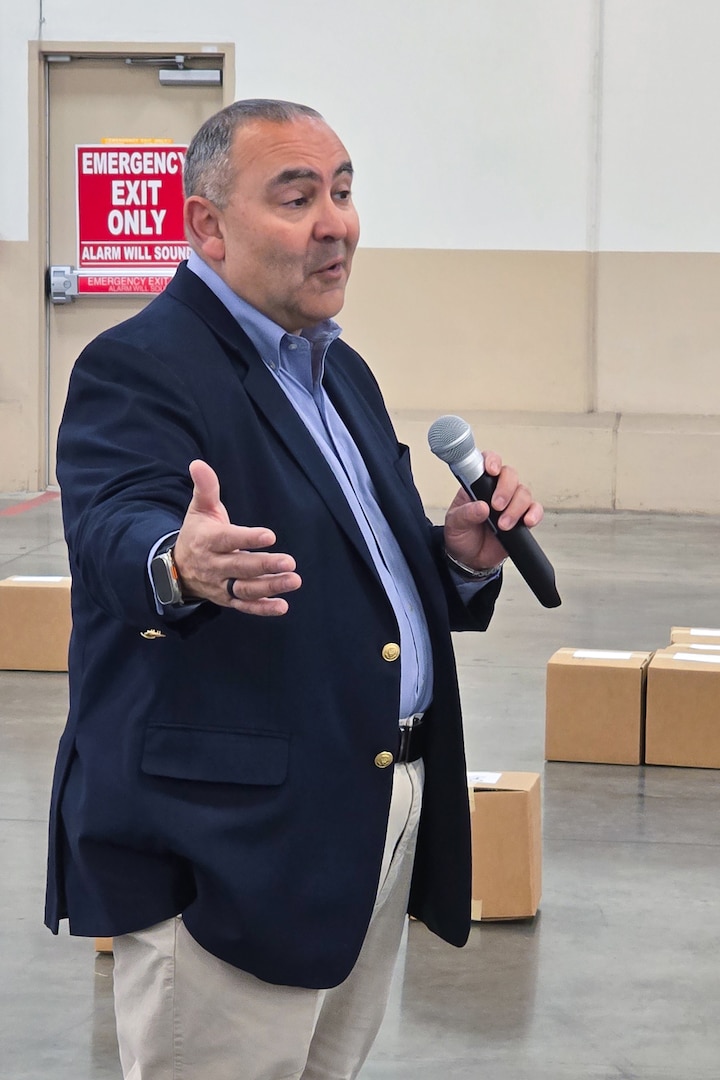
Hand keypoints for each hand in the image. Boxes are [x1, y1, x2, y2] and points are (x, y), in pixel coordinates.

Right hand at [173, 460, 301, 615]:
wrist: (176, 569)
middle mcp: (214, 565)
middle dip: (265, 565)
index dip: (248, 539)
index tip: (270, 536)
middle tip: (290, 562)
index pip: (228, 540)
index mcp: (208, 541)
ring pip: (245, 589)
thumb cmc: (196, 533)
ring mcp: (220, 585)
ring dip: (270, 587)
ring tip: (294, 580)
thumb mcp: (199, 509)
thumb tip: (198, 463)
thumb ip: (205, 488)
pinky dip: (262, 609)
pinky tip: (282, 606)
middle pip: (240, 567)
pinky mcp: (227, 599)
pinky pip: (244, 606)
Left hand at [443, 452, 543, 570]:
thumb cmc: (461, 536)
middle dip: (505, 489)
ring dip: (515, 508)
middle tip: (496, 506)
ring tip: (503, 525)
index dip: (492, 461)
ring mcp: (511, 503)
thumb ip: (465, 514)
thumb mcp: (455, 524)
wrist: (470, 559)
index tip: (491, 471)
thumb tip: (481, 508)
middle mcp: (496, 490)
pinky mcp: (522, 518)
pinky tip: (527, 521)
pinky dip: (534, 514)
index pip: (487, 463)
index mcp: (477, 485)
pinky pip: (535, 510)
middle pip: (510, 475)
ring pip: (523, 493)